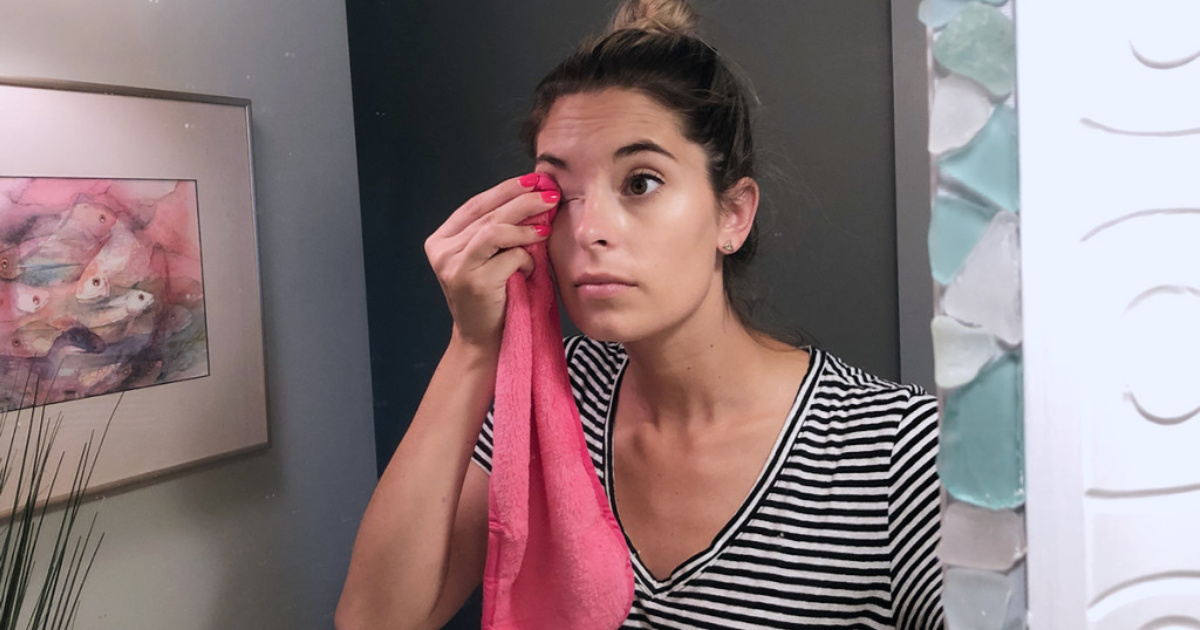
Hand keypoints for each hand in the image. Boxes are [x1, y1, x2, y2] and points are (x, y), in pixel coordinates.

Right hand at [425, 173, 559, 351]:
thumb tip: (534, 194)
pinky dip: (525, 259)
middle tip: (550, 195)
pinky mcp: (471, 281)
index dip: (506, 189)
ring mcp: (453, 265)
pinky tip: (531, 269)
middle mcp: (442, 250)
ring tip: (545, 229)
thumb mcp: (488, 258)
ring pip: (495, 230)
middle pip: (487, 214)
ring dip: (526, 228)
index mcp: (441, 239)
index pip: (476, 204)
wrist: (483, 339)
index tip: (533, 180)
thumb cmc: (492, 296)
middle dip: (522, 200)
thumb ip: (498, 229)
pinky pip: (508, 256)